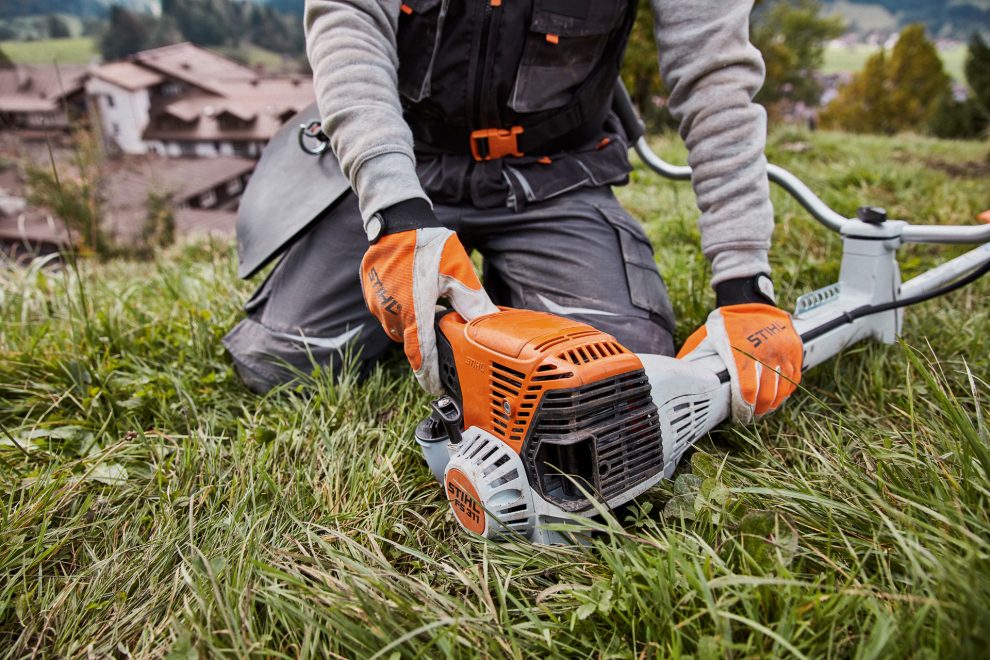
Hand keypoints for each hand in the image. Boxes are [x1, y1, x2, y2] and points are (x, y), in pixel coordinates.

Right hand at [360, 225, 496, 393]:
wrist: (396, 219)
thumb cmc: (428, 244)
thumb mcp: (458, 272)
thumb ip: (473, 301)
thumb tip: (491, 323)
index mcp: (414, 312)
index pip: (420, 356)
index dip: (429, 376)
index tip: (436, 390)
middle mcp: (392, 313)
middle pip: (411, 341)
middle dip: (425, 342)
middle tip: (442, 334)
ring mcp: (378, 304)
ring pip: (399, 326)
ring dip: (413, 323)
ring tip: (429, 306)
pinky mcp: (371, 293)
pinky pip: (388, 311)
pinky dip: (401, 309)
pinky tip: (414, 293)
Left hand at [677, 302, 802, 423]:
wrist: (747, 300)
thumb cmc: (723, 324)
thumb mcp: (705, 339)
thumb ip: (695, 360)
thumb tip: (680, 381)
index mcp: (741, 352)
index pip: (746, 389)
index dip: (744, 408)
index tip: (740, 417)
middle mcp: (765, 351)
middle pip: (767, 393)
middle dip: (759, 410)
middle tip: (752, 417)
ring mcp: (783, 350)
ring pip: (783, 387)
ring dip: (774, 403)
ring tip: (764, 410)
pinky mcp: (794, 348)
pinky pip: (794, 377)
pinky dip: (786, 390)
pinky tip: (777, 397)